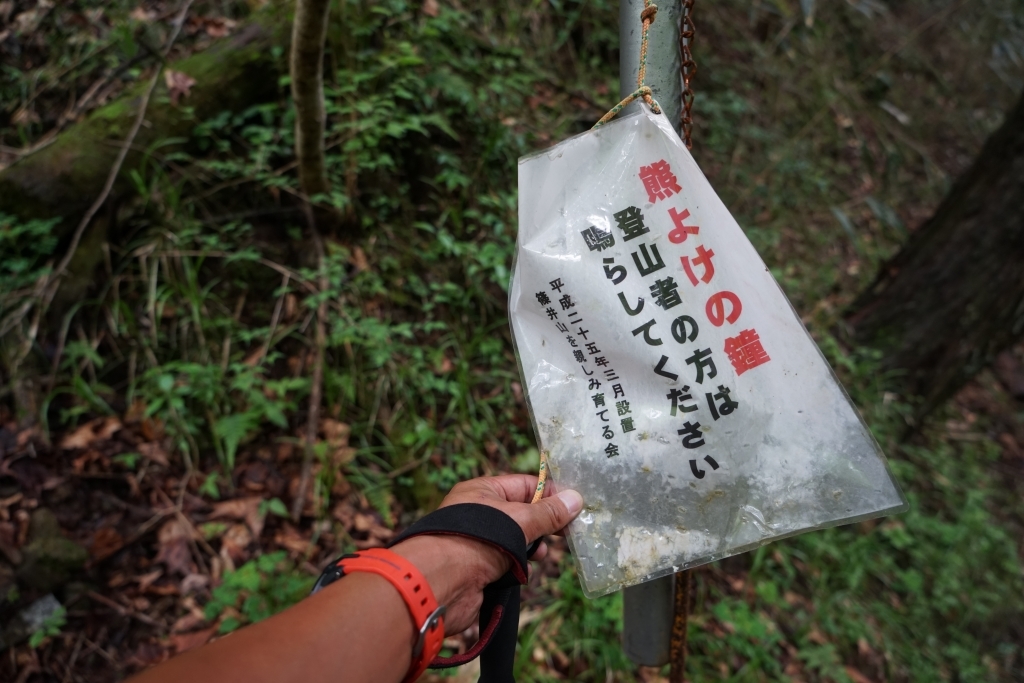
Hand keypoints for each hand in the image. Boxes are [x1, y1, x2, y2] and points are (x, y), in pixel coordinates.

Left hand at [390, 475, 582, 633]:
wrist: (441, 583)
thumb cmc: (477, 540)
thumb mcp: (519, 520)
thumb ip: (548, 512)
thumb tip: (575, 498)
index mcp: (482, 491)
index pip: (524, 485)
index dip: (550, 494)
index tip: (574, 505)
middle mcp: (479, 514)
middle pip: (522, 514)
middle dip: (543, 525)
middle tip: (565, 533)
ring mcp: (478, 543)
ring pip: (517, 541)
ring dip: (531, 549)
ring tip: (538, 555)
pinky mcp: (479, 569)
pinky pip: (508, 564)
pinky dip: (518, 568)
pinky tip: (522, 573)